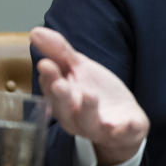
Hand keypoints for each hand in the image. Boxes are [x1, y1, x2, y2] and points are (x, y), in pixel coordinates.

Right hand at [30, 26, 148, 165]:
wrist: (124, 121)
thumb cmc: (95, 93)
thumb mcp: (79, 69)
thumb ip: (59, 52)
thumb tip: (34, 32)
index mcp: (63, 100)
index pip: (51, 89)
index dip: (48, 78)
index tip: (46, 64)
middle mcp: (76, 118)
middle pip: (65, 109)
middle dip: (61, 97)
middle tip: (59, 84)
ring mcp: (99, 127)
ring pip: (89, 123)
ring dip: (88, 109)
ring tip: (89, 95)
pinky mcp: (121, 133)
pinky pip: (122, 133)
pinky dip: (126, 129)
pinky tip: (130, 122)